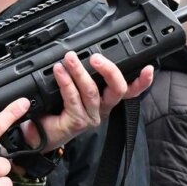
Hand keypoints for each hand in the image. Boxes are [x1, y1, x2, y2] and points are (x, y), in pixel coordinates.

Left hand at [20, 51, 153, 151]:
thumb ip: (82, 75)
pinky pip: (73, 98)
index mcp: (106, 100)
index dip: (142, 81)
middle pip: (118, 89)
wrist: (39, 133)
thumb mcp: (73, 89)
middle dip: (109, 69)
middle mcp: (102, 109)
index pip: (130, 91)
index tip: (148, 68)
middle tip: (95, 57)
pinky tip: (59, 72)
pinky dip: (65, 81)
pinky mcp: (77, 122)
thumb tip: (80, 52)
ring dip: (79, 71)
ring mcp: (91, 117)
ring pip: (92, 90)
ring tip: (70, 58)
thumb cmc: (55, 110)